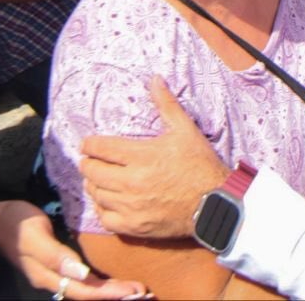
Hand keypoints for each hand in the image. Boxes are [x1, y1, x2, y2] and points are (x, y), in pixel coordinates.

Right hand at [0, 200, 147, 298]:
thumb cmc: (16, 224)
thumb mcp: (34, 236)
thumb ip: (55, 255)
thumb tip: (81, 272)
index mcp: (49, 275)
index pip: (85, 290)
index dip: (110, 293)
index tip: (134, 291)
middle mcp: (55, 280)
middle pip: (90, 294)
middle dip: (117, 296)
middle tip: (145, 293)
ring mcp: (56, 275)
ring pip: (88, 290)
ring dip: (112, 292)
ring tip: (137, 292)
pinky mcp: (59, 267)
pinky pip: (84, 281)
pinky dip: (102, 283)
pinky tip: (115, 282)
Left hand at [81, 76, 228, 238]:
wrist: (216, 203)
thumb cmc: (200, 165)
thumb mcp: (185, 130)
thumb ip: (166, 104)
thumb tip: (155, 78)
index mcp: (141, 155)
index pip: (99, 148)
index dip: (89, 144)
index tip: (89, 144)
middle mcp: (131, 181)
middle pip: (91, 171)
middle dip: (88, 162)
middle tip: (92, 160)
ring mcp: (132, 206)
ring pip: (95, 194)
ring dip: (94, 184)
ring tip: (100, 178)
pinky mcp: (135, 226)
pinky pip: (105, 218)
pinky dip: (102, 208)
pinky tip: (108, 201)